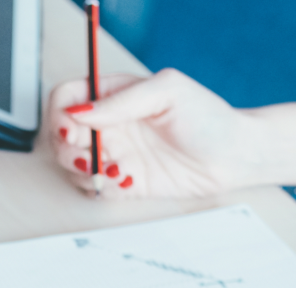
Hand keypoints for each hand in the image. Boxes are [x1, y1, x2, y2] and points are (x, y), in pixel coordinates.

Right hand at [45, 69, 295, 199]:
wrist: (234, 157)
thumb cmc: (208, 118)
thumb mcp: (167, 91)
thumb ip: (122, 100)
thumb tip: (82, 112)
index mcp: (115, 94)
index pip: (68, 98)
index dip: (61, 114)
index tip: (73, 128)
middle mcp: (110, 124)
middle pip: (60, 135)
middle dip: (68, 148)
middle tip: (90, 154)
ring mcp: (115, 153)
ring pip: (72, 165)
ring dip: (84, 170)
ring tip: (113, 168)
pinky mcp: (123, 181)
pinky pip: (93, 188)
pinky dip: (101, 188)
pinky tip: (126, 179)